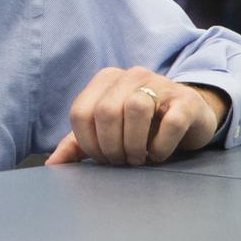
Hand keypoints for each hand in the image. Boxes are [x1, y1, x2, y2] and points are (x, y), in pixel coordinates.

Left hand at [45, 67, 226, 166]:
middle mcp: (130, 75)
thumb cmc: (142, 125)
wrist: (188, 115)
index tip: (102, 157)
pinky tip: (158, 154)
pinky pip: (170, 123)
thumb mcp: (107, 132)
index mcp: (105, 79)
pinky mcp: (185, 101)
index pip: (80, 113)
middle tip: (122, 160)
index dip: (88, 143)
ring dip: (134, 144)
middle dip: (111, 146)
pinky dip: (160, 146)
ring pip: (136, 109)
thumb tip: (52, 165)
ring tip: (139, 156)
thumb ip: (78, 145)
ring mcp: (160, 84)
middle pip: (106, 111)